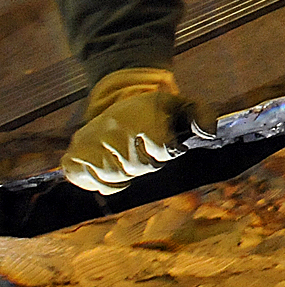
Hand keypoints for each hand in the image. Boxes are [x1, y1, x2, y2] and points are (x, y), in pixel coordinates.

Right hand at [60, 68, 216, 194]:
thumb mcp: (182, 105)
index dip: (169, 150)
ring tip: (128, 156)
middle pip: (139, 167)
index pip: (163, 150)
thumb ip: (203, 116)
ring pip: (116, 177)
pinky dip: (107, 182)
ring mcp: (87, 142)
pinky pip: (95, 184)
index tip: (166, 142)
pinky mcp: (73, 157)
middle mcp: (110, 127)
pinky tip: (112, 166)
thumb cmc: (154, 111)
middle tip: (144, 149)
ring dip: (128, 173)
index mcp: (139, 113)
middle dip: (148, 163)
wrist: (116, 103)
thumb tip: (209, 134)